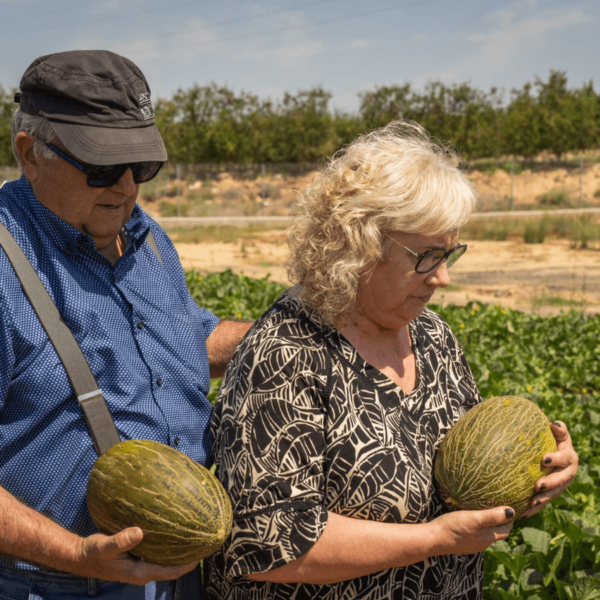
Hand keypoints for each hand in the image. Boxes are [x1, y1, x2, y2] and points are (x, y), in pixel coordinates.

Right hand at [73, 528, 197, 584]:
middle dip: (189, 557)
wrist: (80, 556)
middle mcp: (144, 571)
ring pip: (166, 560)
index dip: (187, 565)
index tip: (203, 554)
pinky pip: (158, 553)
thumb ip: (121, 541)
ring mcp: (141, 565)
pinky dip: (168, 545)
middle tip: (206, 541)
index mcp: (140, 573)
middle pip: (173, 567)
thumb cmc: (93, 553)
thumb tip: (139, 532)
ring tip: (195, 536)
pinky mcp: (138, 557)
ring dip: (180, 551)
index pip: (171, 571)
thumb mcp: (105, 546)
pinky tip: (174, 530)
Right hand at [431, 507, 514, 555]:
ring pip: (487, 535)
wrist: (433, 539)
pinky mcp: (463, 544)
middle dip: (501, 522)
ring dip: (490, 525)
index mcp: (488, 538)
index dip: (510, 520)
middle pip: (498, 533)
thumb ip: (493, 516)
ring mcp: (472, 545)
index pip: (506, 530)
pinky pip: (476, 536)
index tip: (510, 508)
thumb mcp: (474, 518)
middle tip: (500, 508)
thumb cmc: (453, 526)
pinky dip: (479, 528)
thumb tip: (512, 512)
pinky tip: (472, 522)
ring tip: (487, 512)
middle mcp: (482, 544)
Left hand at [521, 421, 578, 518]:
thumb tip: (554, 424)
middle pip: (560, 480)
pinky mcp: (551, 494)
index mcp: (569, 458)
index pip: (564, 458)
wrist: (552, 456)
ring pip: (552, 494)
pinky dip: (534, 509)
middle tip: (537, 485)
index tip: (544, 459)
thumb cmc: (553, 441)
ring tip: (531, 502)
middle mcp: (567, 474)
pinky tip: (523, 514)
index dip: (556, 459)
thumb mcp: (558, 435)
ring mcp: (560, 486)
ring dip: (543, 499)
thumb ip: (559, 430)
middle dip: (550, 483)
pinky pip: (543, 503)